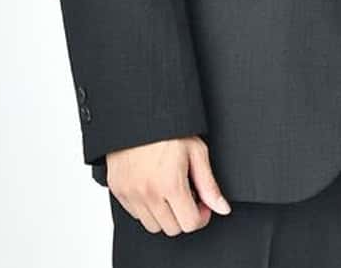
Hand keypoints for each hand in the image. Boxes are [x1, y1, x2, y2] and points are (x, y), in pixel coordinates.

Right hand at [107, 135, 231, 235]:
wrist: (138, 112)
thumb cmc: (168, 128)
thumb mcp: (196, 150)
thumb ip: (209, 184)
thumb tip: (222, 208)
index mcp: (170, 184)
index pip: (189, 224)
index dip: (201, 216)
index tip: (201, 203)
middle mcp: (148, 193)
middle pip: (172, 229)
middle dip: (183, 215)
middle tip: (186, 194)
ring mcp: (130, 193)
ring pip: (152, 225)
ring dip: (164, 214)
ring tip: (169, 190)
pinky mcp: (118, 190)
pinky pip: (134, 214)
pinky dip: (145, 207)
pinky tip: (153, 187)